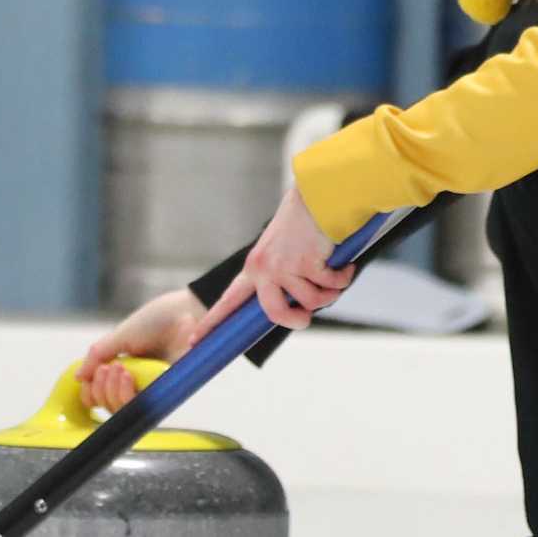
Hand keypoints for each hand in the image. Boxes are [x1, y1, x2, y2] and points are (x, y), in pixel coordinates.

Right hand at [77, 288, 208, 410]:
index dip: (90, 392)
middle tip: (103, 369)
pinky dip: (125, 394)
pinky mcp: (165, 393)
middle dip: (98, 390)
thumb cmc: (158, 321)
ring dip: (110, 391)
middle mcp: (137, 384)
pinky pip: (139, 408)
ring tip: (116, 368)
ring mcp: (151, 390)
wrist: (185, 313)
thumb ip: (98, 355)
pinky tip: (124, 374)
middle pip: (108, 406)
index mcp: (125, 371)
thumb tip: (78, 377)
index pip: (101, 395)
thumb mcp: (120, 336)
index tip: (88, 377)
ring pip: (121, 410)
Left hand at [195, 185, 360, 339]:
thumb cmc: (302, 225)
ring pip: (313, 301)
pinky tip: (344, 266)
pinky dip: (343, 278)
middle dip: (297, 321)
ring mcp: (285, 266)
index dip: (211, 322)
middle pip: (276, 314)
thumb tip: (297, 309)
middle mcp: (264, 269)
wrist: (317, 196)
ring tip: (335, 276)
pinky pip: (331, 286)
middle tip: (307, 318)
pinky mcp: (307, 263)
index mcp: (254, 267)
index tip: (193, 341)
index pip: (229, 300)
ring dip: (330, 293)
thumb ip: (280, 278)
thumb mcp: (281, 251)